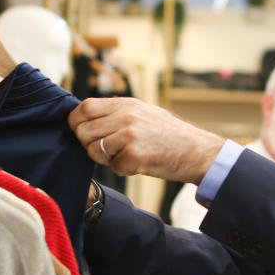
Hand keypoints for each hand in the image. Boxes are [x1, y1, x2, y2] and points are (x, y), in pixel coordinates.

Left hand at [68, 97, 225, 182]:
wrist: (198, 152)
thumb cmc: (171, 135)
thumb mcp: (145, 112)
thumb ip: (118, 113)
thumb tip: (87, 117)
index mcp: (127, 104)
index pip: (84, 107)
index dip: (76, 121)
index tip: (80, 131)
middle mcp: (126, 116)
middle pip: (83, 131)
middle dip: (87, 144)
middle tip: (105, 150)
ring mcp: (129, 135)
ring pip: (93, 150)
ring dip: (104, 159)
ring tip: (124, 156)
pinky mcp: (134, 155)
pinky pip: (112, 166)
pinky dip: (122, 170)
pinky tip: (138, 164)